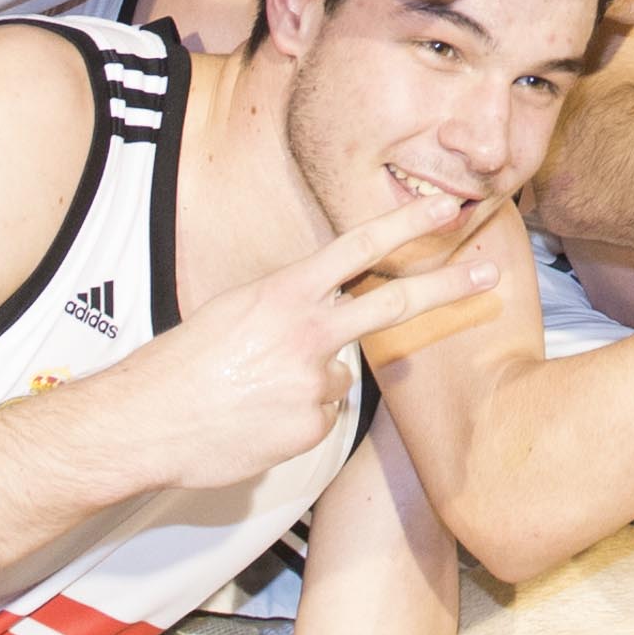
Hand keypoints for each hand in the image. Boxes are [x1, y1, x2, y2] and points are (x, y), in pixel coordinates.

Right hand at [113, 191, 499, 488]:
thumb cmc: (181, 365)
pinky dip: (293, 419)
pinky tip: (254, 420)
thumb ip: (287, 308)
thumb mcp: (234, 312)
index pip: (358, 247)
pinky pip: (318, 417)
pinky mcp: (311, 426)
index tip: (446, 208)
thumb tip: (319, 323)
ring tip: (252, 394)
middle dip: (448, 287)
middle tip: (488, 274)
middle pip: (392, 302)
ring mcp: (314, 380)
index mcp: (284, 292)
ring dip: (307, 384)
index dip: (406, 224)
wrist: (145, 420)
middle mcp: (307, 331)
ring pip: (338, 376)